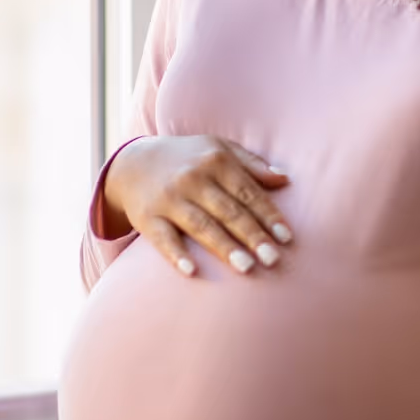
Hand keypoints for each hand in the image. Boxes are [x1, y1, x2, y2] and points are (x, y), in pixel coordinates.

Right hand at [101, 135, 292, 277]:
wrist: (133, 163)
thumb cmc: (187, 159)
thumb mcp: (218, 148)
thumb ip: (251, 163)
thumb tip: (284, 178)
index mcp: (215, 160)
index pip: (248, 192)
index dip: (268, 215)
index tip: (286, 238)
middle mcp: (192, 178)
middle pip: (228, 211)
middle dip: (252, 235)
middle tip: (273, 259)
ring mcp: (169, 198)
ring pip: (201, 226)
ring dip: (224, 247)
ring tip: (247, 267)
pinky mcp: (148, 218)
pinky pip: (163, 239)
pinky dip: (176, 254)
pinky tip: (192, 271)